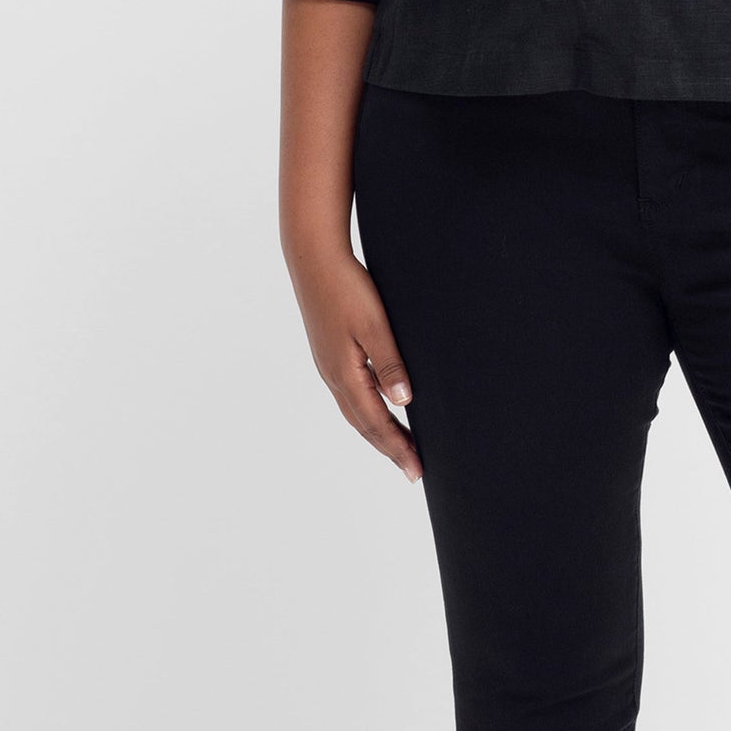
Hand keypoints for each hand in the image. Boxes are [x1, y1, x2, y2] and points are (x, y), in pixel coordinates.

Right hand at [286, 244, 421, 483]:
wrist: (314, 259)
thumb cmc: (346, 288)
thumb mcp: (375, 326)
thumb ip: (389, 365)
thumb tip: (404, 403)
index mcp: (345, 374)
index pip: (377, 422)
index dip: (398, 448)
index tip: (416, 471)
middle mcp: (334, 376)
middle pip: (364, 424)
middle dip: (389, 448)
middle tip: (412, 470)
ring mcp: (329, 366)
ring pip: (355, 412)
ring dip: (377, 432)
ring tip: (398, 447)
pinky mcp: (329, 354)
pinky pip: (350, 395)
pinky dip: (366, 412)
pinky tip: (376, 408)